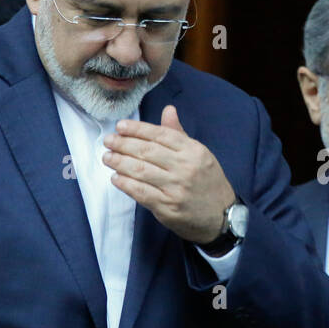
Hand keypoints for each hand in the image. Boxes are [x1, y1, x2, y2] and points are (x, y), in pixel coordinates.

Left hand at [102, 105, 235, 244]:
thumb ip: (179, 134)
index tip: (120, 126)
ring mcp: (176, 188)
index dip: (138, 129)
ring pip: (140, 171)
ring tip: (107, 157)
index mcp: (194, 151)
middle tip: (108, 141)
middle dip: (123, 144)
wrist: (221, 217)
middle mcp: (186, 168)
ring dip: (119, 163)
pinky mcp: (168, 207)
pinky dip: (125, 184)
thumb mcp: (200, 155)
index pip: (161, 135)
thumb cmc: (208, 183)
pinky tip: (116, 178)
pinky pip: (141, 192)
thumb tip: (168, 110)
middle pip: (147, 151)